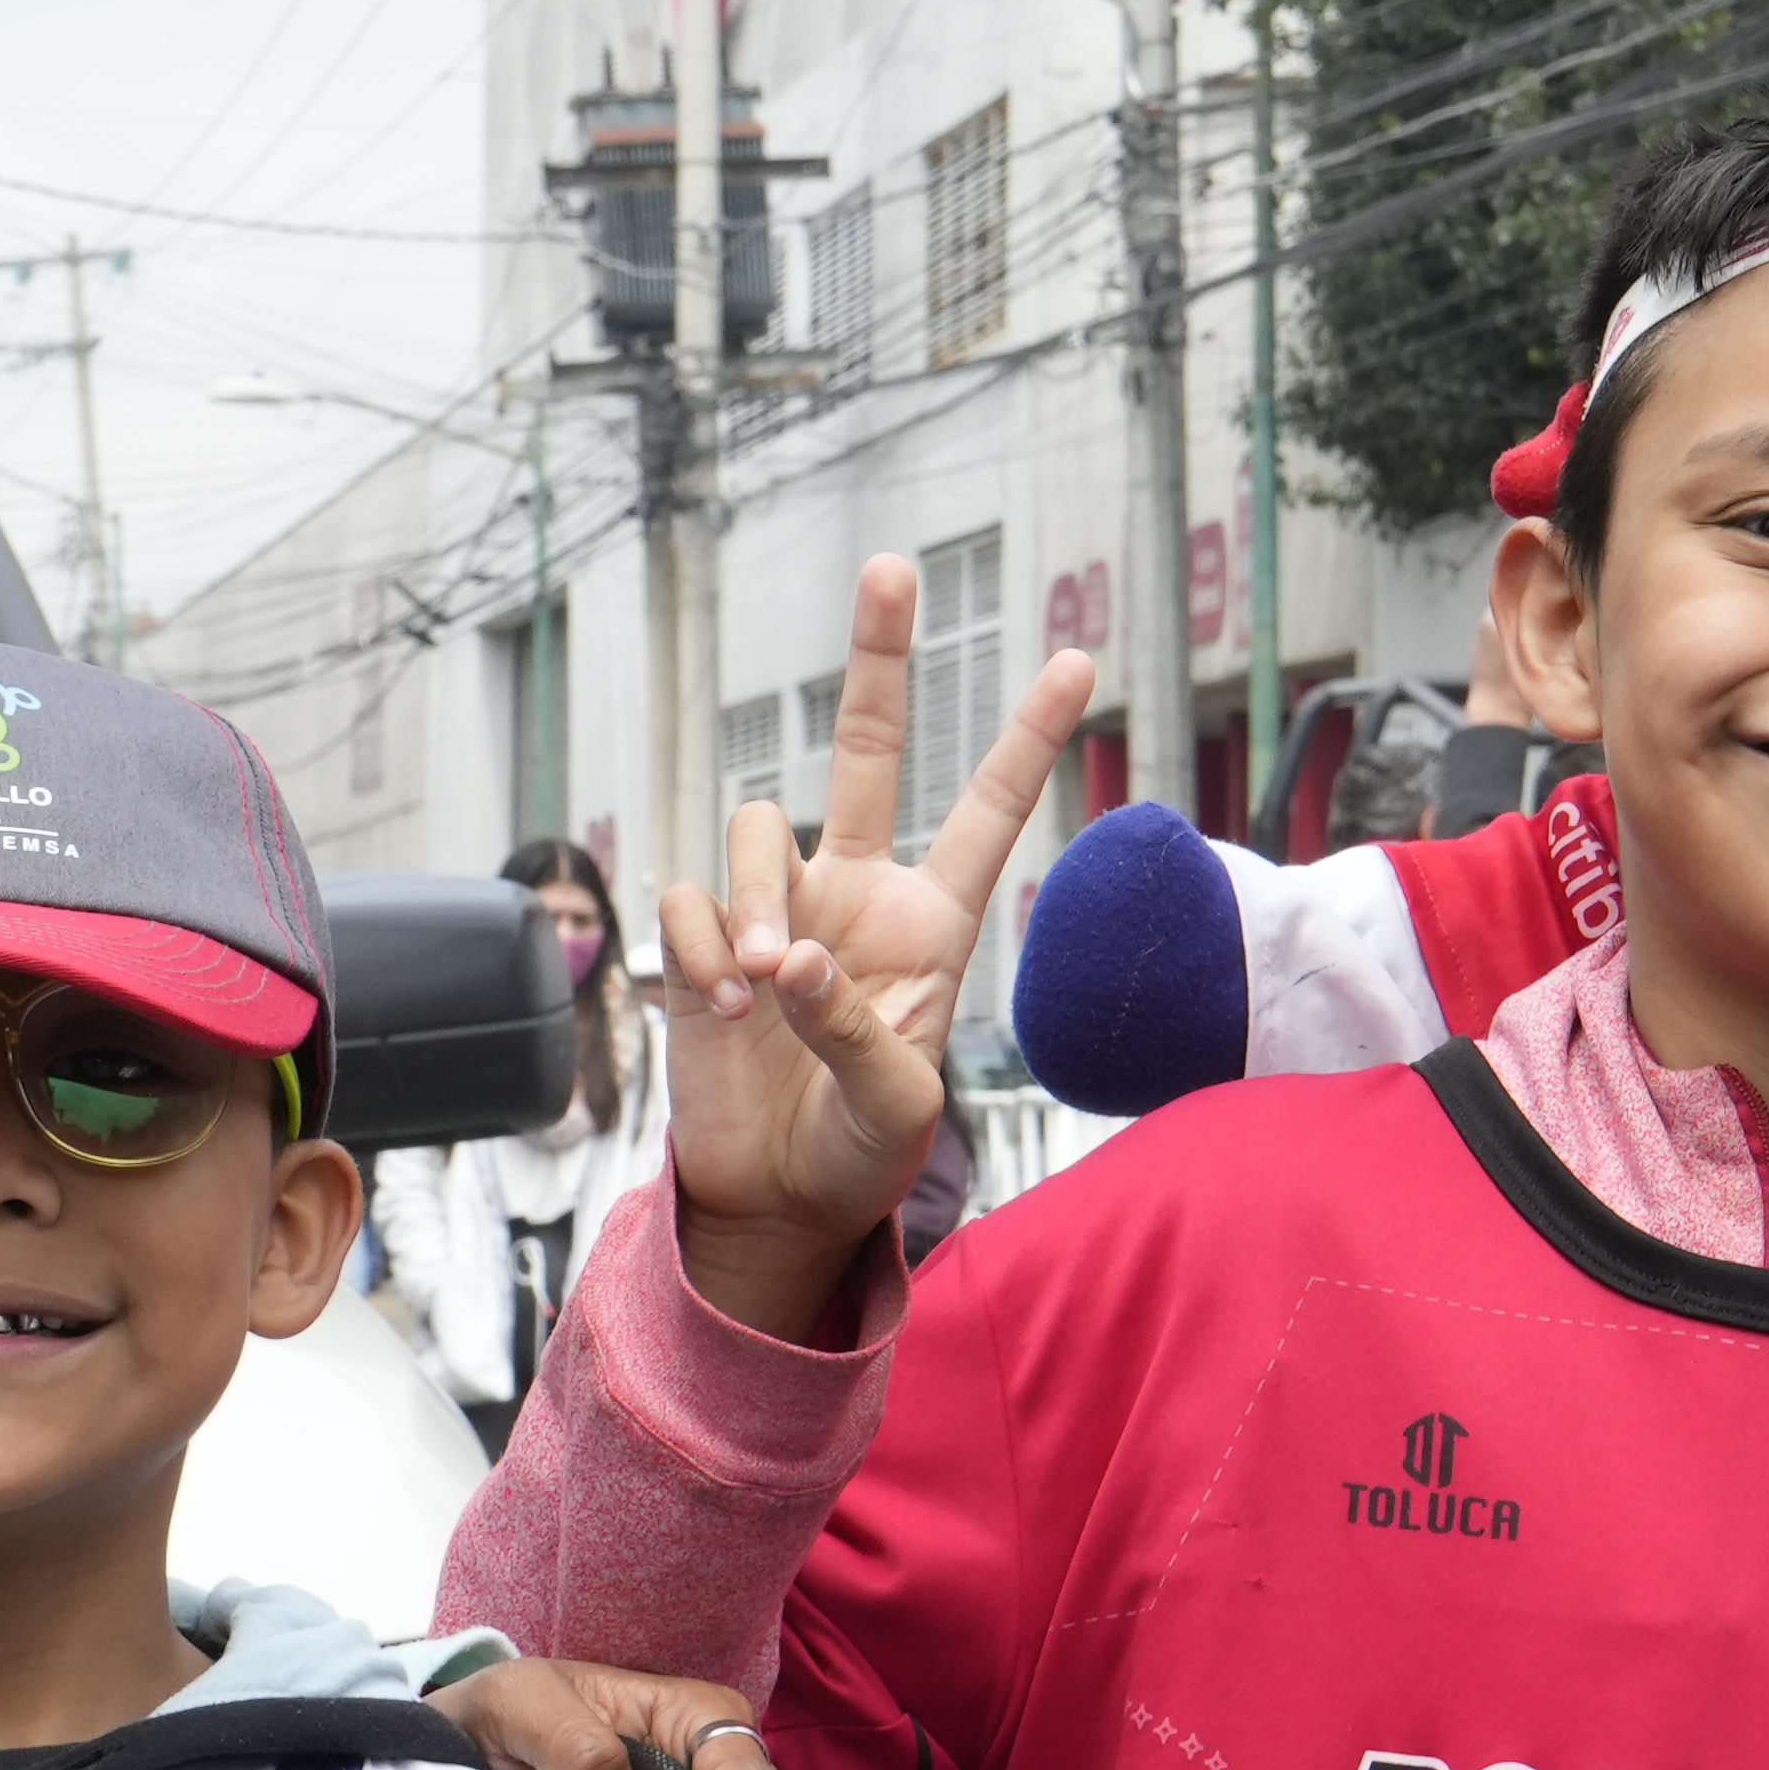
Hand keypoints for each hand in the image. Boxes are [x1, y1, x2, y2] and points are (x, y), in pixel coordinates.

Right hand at [662, 551, 1094, 1337]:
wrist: (777, 1200)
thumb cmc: (861, 1152)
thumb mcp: (896, 1104)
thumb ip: (855, 1028)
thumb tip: (786, 959)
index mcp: (933, 924)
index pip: (985, 813)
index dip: (1028, 738)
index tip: (1079, 660)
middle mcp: (857, 894)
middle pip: (864, 748)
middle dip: (877, 658)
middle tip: (890, 568)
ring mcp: (778, 910)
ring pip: (758, 827)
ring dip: (753, 895)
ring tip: (758, 982)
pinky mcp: (705, 941)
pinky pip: (689, 899)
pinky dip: (698, 945)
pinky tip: (718, 1007)